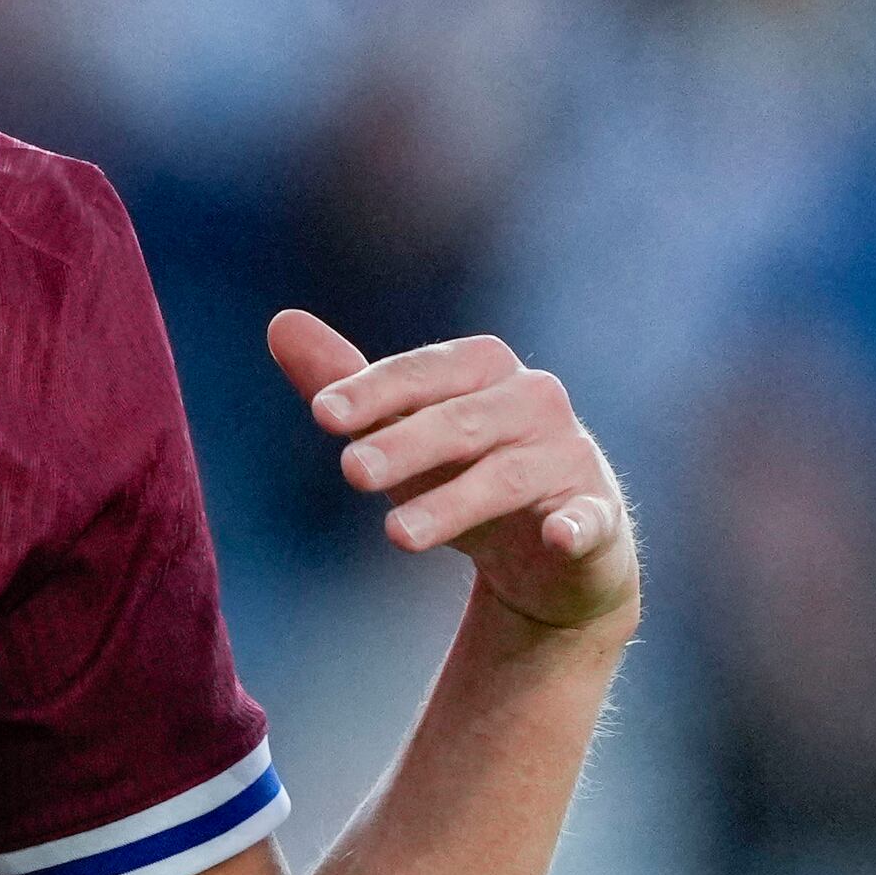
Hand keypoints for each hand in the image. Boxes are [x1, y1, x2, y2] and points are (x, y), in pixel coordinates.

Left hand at [271, 311, 637, 636]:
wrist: (549, 552)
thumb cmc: (463, 472)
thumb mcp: (399, 430)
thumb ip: (345, 382)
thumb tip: (279, 322)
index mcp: (485, 369)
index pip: (425, 371)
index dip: (376, 390)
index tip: (322, 415)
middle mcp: (534, 401)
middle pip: (462, 421)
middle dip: (405, 444)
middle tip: (350, 472)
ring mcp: (569, 458)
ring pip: (506, 477)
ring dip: (453, 503)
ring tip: (396, 535)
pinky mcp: (596, 517)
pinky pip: (587, 520)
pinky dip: (576, 526)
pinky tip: (557, 538)